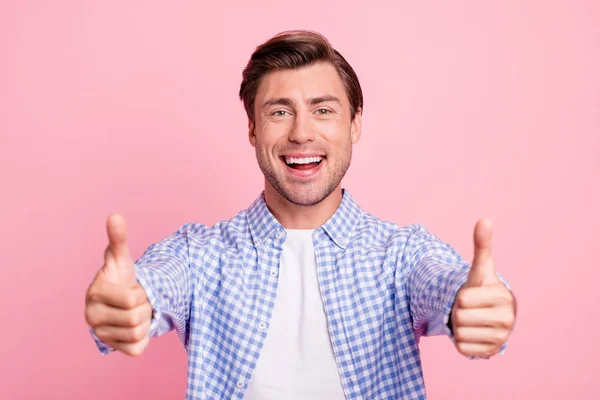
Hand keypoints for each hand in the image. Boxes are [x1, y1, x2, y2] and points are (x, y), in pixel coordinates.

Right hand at [85, 214, 151, 356]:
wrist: (120, 300)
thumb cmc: (121, 277)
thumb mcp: (120, 258)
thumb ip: (118, 239)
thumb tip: (115, 216)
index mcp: (95, 294)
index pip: (131, 301)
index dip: (140, 293)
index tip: (132, 289)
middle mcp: (91, 317)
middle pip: (136, 319)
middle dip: (144, 308)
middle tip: (136, 302)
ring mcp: (100, 335)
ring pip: (138, 334)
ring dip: (144, 322)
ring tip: (135, 312)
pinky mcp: (112, 348)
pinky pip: (137, 349)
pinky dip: (143, 338)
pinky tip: (134, 327)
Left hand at [451, 218, 515, 357]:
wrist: (490, 313)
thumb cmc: (482, 288)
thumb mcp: (480, 267)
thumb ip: (481, 244)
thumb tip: (484, 218)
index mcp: (503, 299)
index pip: (462, 300)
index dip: (462, 296)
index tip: (474, 295)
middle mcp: (506, 322)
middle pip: (459, 317)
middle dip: (459, 312)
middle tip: (471, 309)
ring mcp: (499, 340)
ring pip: (459, 333)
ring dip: (459, 326)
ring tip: (472, 319)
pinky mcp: (488, 354)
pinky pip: (461, 348)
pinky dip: (461, 341)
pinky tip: (472, 333)